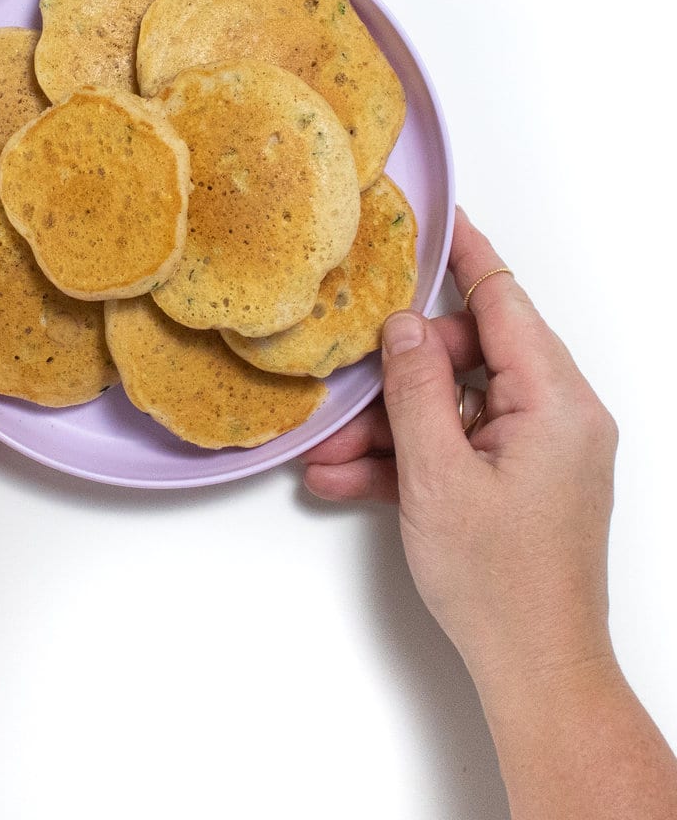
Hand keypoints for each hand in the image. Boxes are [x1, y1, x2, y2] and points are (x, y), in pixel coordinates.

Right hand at [303, 207, 616, 685]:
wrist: (535, 669)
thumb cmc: (499, 581)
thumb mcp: (438, 474)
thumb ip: (416, 389)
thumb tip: (401, 326)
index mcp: (555, 402)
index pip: (504, 302)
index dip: (467, 257)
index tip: (440, 219)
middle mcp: (556, 415)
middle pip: (468, 357)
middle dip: (398, 377)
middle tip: (347, 399)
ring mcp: (537, 448)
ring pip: (452, 407)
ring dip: (390, 429)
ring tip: (331, 458)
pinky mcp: (517, 478)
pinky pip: (456, 446)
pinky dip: (409, 459)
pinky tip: (352, 481)